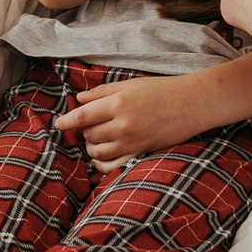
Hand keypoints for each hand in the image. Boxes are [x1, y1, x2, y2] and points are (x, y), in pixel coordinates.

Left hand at [55, 74, 207, 166]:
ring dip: (90, 146)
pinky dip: (100, 164)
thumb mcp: (130, 84)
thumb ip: (102, 92)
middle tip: (89, 125)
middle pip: (88, 135)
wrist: (192, 103)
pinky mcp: (140, 153)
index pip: (82, 117)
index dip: (66, 121)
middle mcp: (123, 125)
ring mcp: (132, 142)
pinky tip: (100, 156)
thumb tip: (79, 98)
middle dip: (83, 131)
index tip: (59, 124)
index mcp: (118, 103)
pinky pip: (112, 167)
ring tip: (95, 138)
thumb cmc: (162, 89)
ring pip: (97, 152)